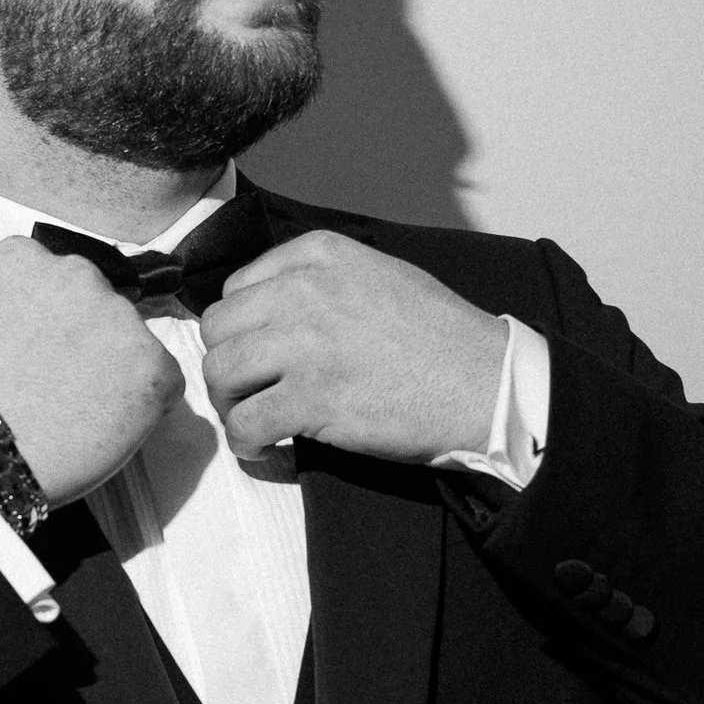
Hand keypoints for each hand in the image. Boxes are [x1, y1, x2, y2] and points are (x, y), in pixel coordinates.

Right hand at [0, 234, 183, 507]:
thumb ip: (5, 300)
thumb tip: (31, 313)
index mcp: (25, 258)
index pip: (51, 273)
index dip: (48, 315)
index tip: (36, 347)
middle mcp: (77, 272)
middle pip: (96, 299)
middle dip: (86, 334)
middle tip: (61, 381)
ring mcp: (119, 315)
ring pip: (129, 339)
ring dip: (115, 368)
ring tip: (80, 410)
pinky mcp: (152, 361)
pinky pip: (162, 378)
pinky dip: (146, 403)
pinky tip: (108, 426)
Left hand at [200, 232, 510, 461]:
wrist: (484, 384)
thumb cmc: (441, 338)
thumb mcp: (380, 275)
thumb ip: (322, 280)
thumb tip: (272, 308)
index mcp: (319, 256)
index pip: (238, 289)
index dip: (240, 329)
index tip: (253, 354)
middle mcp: (304, 292)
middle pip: (219, 330)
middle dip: (225, 366)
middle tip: (244, 392)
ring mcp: (305, 344)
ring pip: (221, 373)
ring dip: (228, 403)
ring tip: (251, 420)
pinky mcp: (311, 398)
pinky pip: (246, 422)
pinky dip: (245, 441)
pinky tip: (261, 448)